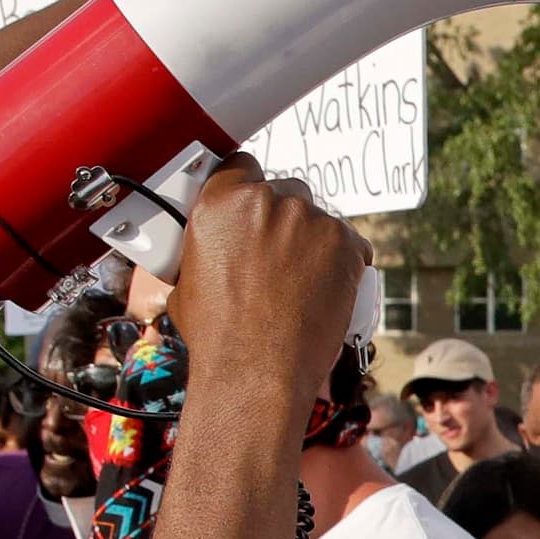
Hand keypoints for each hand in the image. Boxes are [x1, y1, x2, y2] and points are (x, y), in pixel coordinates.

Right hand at [162, 158, 368, 420]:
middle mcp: (264, 200)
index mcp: (220, 201)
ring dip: (314, 242)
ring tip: (305, 285)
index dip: (251, 190)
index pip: (242, 167)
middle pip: (285, 191)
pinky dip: (347, 262)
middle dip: (285, 219)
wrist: (256, 371)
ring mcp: (308, 219)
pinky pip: (352, 243)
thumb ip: (206, 245)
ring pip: (319, 219)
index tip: (257, 212)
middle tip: (281, 260)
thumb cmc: (218, 337)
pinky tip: (332, 290)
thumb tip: (215, 247)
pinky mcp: (343, 242)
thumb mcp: (187, 281)